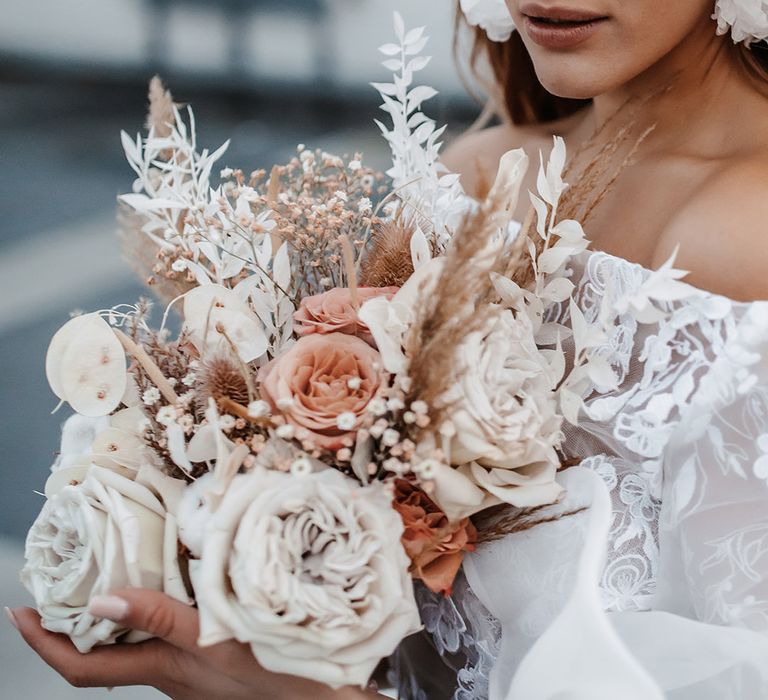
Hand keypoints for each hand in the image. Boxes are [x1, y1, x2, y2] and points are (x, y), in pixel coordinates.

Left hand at [8, 590, 378, 699]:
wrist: (324, 694)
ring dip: (116, 610)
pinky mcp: (213, 654)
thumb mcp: (215, 641)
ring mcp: (190, 665)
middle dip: (75, 620)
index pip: (81, 667)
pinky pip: (167, 631)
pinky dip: (154, 607)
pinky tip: (172, 579)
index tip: (17, 612)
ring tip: (110, 570)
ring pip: (136, 641)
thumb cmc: (271, 672)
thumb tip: (101, 602)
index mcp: (161, 669)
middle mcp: (168, 671)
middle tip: (62, 578)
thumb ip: (162, 619)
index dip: (43, 643)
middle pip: (104, 653)